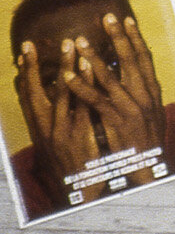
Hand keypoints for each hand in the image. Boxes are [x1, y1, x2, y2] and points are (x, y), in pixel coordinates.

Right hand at [15, 40, 104, 201]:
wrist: (75, 188)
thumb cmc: (67, 161)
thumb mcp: (54, 140)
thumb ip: (52, 119)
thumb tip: (52, 97)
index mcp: (38, 127)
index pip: (27, 96)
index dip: (24, 74)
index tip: (23, 53)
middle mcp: (45, 127)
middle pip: (35, 93)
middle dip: (33, 68)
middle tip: (30, 45)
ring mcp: (62, 130)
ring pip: (62, 95)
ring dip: (65, 69)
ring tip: (69, 46)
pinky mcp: (80, 134)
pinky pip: (84, 105)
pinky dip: (86, 86)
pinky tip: (91, 69)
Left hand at [59, 16, 165, 172]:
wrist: (150, 166)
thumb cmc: (147, 140)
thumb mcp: (151, 114)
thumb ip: (141, 94)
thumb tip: (133, 76)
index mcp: (152, 91)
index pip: (144, 58)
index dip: (135, 38)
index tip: (127, 20)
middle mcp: (144, 95)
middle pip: (131, 59)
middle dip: (119, 37)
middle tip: (108, 16)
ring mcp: (131, 107)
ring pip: (112, 76)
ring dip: (96, 57)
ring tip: (82, 41)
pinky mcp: (117, 120)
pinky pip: (96, 100)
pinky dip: (81, 87)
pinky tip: (68, 76)